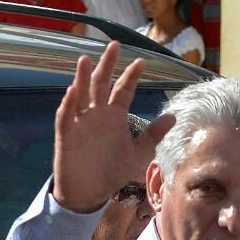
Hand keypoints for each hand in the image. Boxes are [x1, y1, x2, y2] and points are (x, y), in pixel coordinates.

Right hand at [52, 41, 173, 213]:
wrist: (89, 193)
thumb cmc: (112, 171)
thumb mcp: (138, 154)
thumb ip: (153, 135)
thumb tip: (173, 116)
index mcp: (115, 116)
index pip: (123, 91)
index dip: (131, 76)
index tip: (142, 62)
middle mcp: (97, 115)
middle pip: (101, 85)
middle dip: (107, 66)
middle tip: (115, 46)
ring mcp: (80, 123)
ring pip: (80, 95)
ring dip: (82, 78)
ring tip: (86, 60)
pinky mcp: (66, 136)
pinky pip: (66, 117)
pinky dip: (68, 105)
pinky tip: (72, 91)